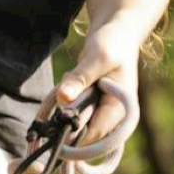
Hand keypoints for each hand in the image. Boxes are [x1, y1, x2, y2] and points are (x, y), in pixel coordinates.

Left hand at [49, 23, 144, 147]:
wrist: (115, 36)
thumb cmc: (113, 43)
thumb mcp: (98, 57)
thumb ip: (80, 78)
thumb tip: (63, 99)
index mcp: (121, 109)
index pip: (94, 135)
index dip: (70, 137)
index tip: (51, 126)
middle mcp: (112, 118)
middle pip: (80, 136)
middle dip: (63, 121)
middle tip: (60, 95)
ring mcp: (100, 115)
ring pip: (70, 127)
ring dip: (59, 112)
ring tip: (69, 81)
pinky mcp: (89, 111)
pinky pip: (66, 118)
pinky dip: (58, 106)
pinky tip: (64, 85)